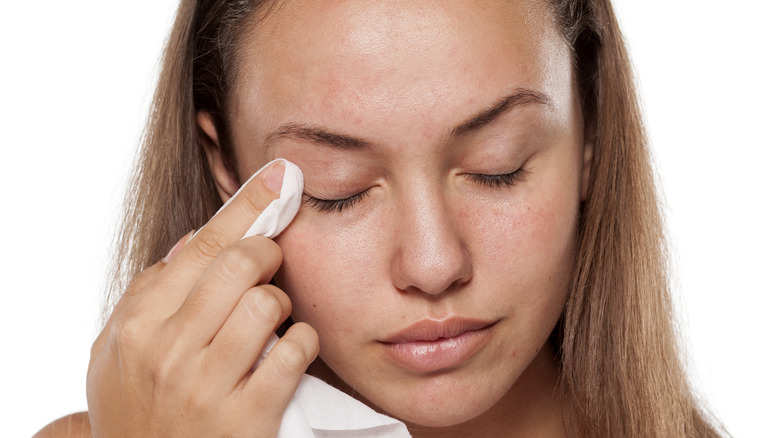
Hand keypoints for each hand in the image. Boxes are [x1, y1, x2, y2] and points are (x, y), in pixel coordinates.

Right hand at [86, 162, 318, 437]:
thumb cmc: (140, 413)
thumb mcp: (118, 356)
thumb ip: (149, 297)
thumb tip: (194, 242)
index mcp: (138, 324)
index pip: (201, 246)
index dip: (247, 206)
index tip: (281, 177)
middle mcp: (168, 350)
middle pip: (239, 263)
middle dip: (266, 254)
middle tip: (269, 265)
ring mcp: (207, 384)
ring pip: (268, 302)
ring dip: (282, 304)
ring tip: (272, 320)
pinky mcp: (247, 417)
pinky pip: (293, 350)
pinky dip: (302, 342)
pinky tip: (289, 352)